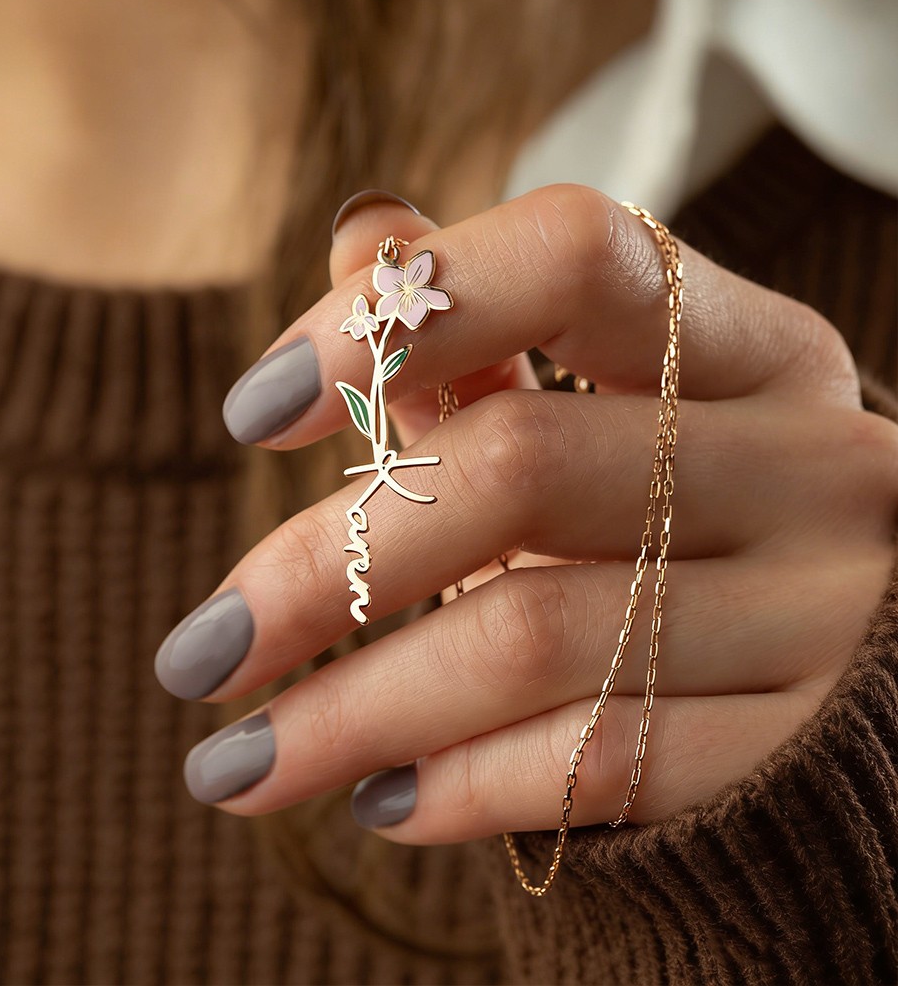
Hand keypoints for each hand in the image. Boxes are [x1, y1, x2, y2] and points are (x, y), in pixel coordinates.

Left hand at [155, 186, 896, 844]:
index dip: (402, 312)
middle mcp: (805, 461)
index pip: (576, 258)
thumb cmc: (684, 517)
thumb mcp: (617, 413)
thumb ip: (493, 333)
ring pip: (535, 639)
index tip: (250, 413)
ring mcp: (822, 609)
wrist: (846, 666)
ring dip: (352, 714)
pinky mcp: (802, 742)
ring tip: (236, 762)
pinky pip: (602, 763)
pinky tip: (377, 798)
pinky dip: (463, 788)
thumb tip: (364, 232)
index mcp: (748, 348)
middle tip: (200, 653)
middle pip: (518, 468)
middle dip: (324, 570)